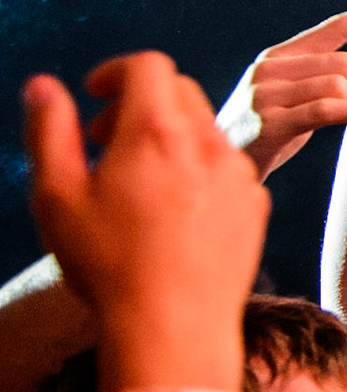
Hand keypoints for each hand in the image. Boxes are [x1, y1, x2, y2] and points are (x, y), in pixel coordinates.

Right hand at [23, 52, 269, 391]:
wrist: (174, 325)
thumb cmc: (109, 265)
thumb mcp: (57, 196)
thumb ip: (50, 131)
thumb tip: (44, 86)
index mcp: (157, 132)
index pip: (149, 66)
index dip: (116, 72)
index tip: (94, 96)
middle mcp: (208, 143)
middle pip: (179, 91)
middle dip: (139, 102)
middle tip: (104, 140)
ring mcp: (239, 173)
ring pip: (205, 129)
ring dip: (170, 137)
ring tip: (136, 181)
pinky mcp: (256, 202)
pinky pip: (226, 166)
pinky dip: (198, 169)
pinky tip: (172, 210)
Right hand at [216, 0, 346, 178]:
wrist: (223, 164)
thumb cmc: (271, 134)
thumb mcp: (310, 106)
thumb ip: (345, 90)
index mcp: (280, 57)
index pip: (332, 28)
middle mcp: (270, 68)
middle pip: (343, 63)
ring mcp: (265, 93)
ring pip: (338, 84)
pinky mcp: (269, 122)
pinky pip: (326, 109)